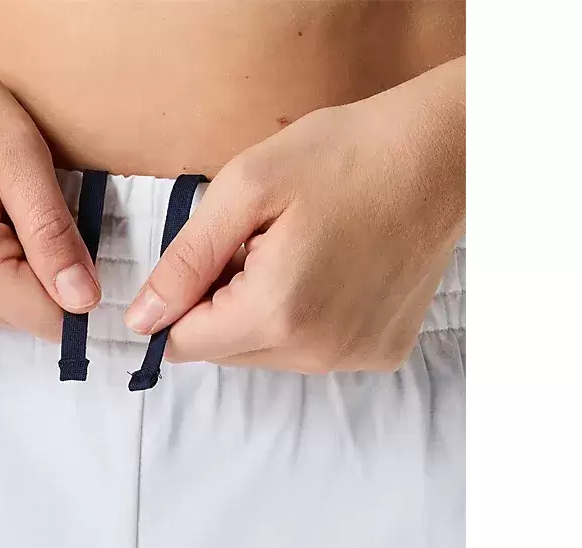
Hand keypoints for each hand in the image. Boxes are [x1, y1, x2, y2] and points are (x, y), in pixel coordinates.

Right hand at [0, 47, 99, 340]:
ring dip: (14, 267)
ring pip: (4, 310)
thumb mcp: (16, 149)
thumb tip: (85, 300)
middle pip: (27, 316)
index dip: (75, 279)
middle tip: (13, 204)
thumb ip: (52, 231)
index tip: (59, 225)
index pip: (51, 319)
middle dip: (41, 268)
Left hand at [124, 57, 465, 372]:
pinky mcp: (380, 352)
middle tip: (256, 243)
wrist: (439, 154)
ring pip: (264, 352)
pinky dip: (301, 319)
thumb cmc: (344, 156)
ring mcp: (353, 358)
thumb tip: (141, 320)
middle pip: (223, 350)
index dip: (179, 300)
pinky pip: (309, 350)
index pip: (184, 343)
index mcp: (276, 311)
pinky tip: (326, 271)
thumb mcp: (245, 190)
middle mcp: (317, 352)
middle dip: (220, 303)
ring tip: (294, 253)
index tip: (207, 256)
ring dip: (259, 312)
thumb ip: (185, 262)